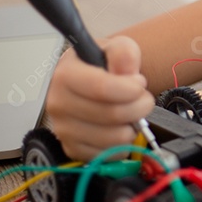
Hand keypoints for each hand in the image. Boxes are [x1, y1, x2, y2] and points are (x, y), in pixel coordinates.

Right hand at [46, 36, 155, 160]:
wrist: (93, 81)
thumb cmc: (104, 64)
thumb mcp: (115, 47)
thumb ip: (123, 52)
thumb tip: (126, 70)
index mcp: (65, 75)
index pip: (101, 88)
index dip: (130, 88)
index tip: (140, 83)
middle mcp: (58, 103)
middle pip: (112, 114)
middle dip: (140, 106)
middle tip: (143, 98)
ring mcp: (63, 129)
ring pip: (113, 138)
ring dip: (134, 126)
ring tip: (131, 112)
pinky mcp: (72, 148)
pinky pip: (108, 154)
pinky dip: (123, 144)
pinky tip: (120, 127)